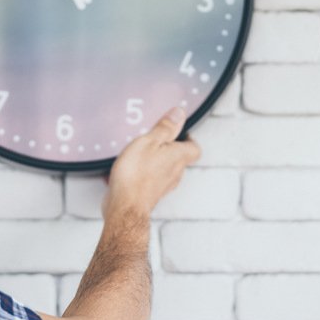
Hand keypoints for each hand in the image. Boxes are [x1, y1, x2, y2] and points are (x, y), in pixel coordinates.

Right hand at [102, 107, 200, 221]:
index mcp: (178, 157)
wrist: (125, 206)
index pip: (194, 148)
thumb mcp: (149, 141)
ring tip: (141, 152)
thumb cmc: (136, 174)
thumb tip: (179, 114)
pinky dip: (144, 173)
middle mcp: (175, 173)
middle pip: (179, 159)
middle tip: (157, 139)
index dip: (188, 138)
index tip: (177, 131)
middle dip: (170, 148)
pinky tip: (129, 169)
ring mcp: (163, 186)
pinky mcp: (150, 195)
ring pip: (165, 170)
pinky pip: (151, 180)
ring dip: (156, 161)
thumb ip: (165, 128)